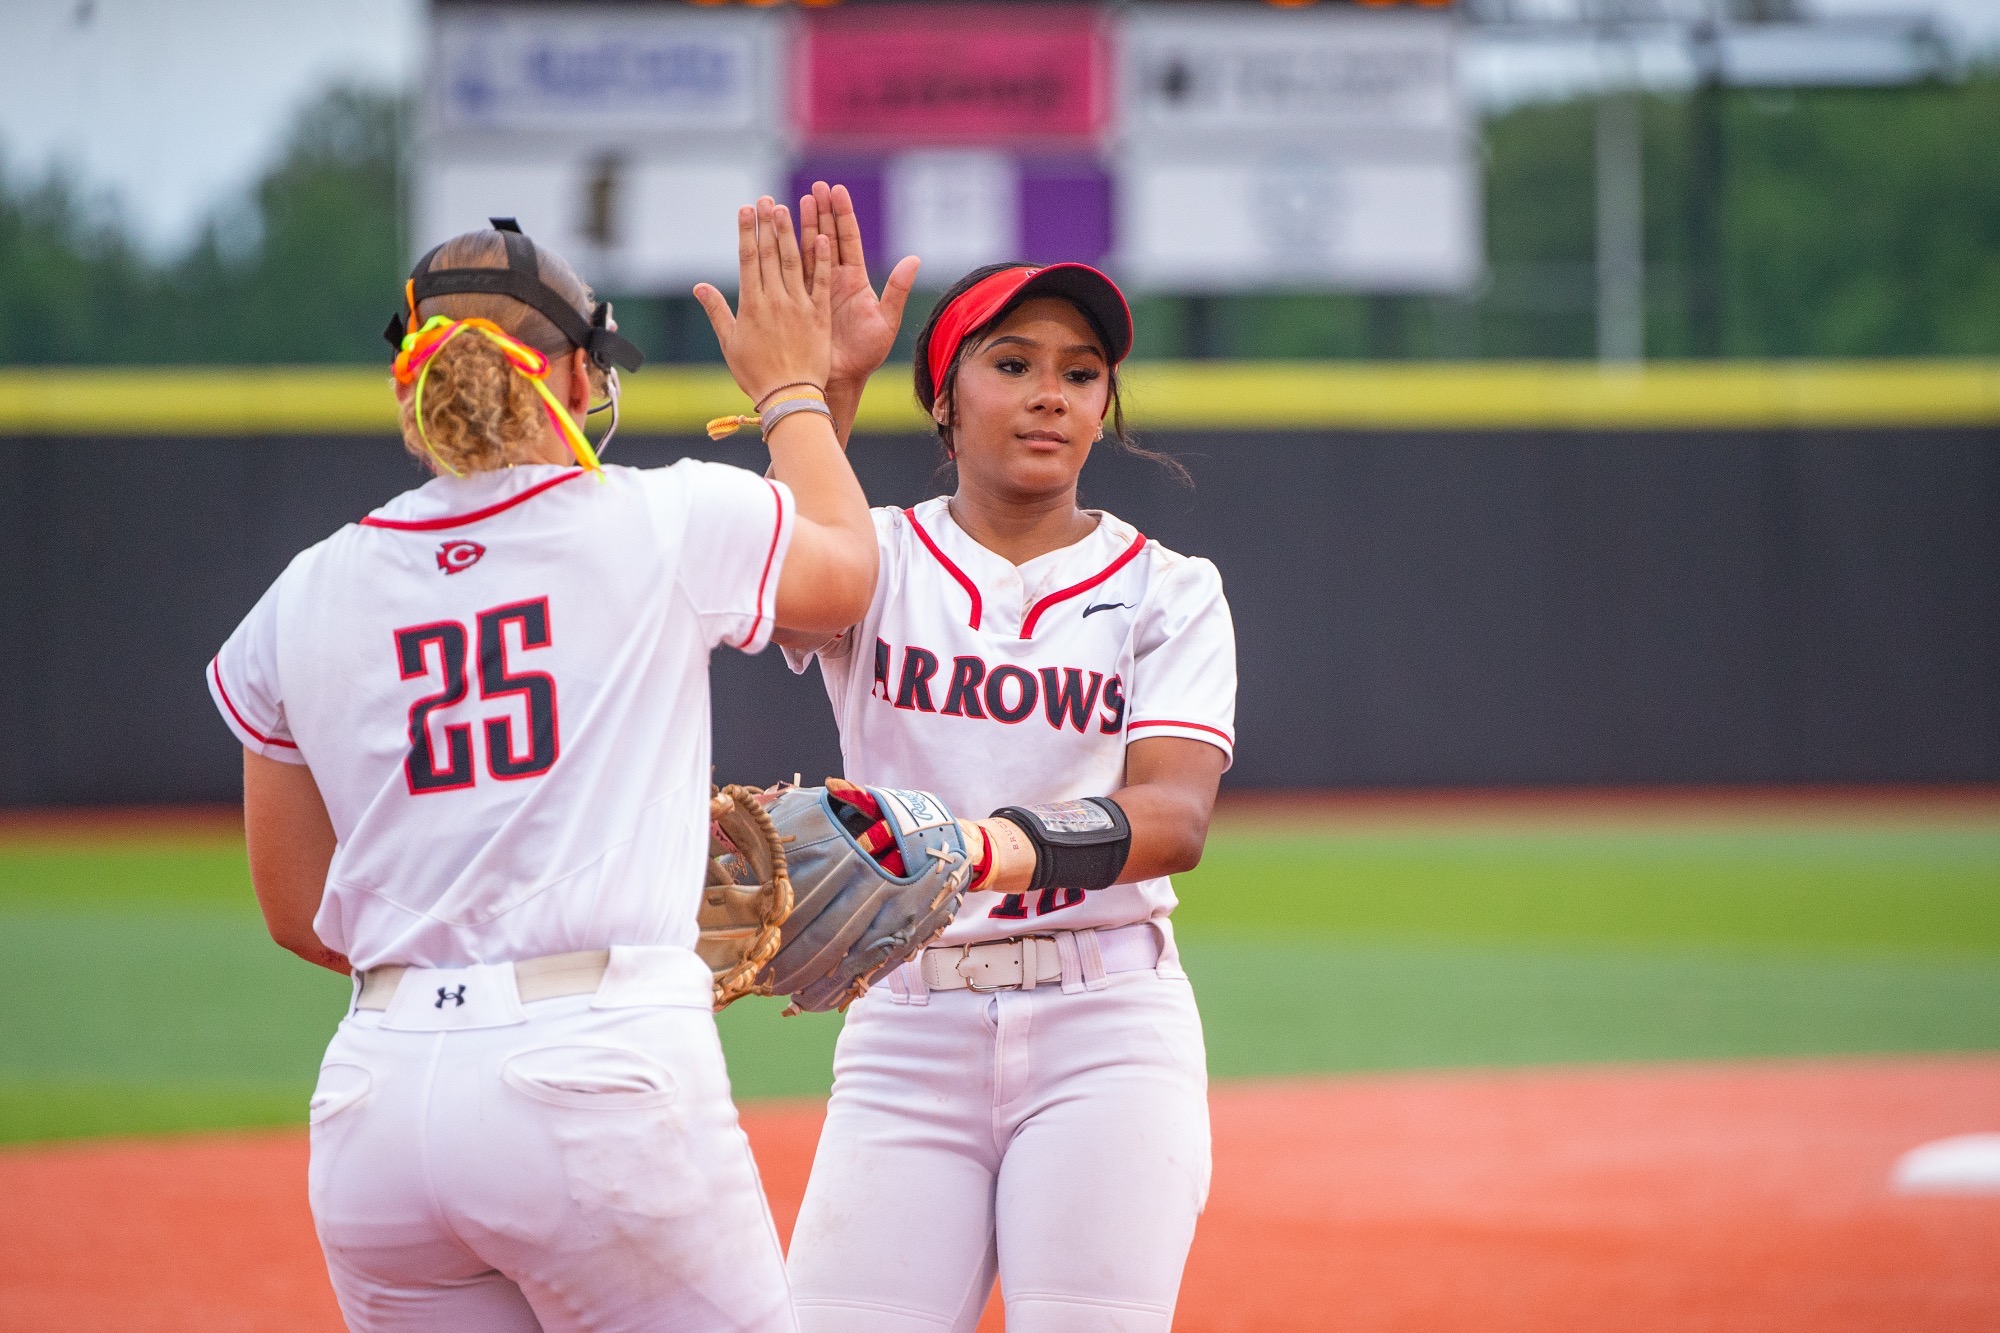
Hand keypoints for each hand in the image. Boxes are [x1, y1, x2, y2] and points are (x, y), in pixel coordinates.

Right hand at [694, 197, 831, 403]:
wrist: (789, 397)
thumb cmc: (756, 374)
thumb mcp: (730, 343)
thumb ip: (717, 311)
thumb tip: (700, 286)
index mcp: (752, 305)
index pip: (749, 259)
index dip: (746, 232)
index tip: (745, 210)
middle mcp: (775, 300)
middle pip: (770, 254)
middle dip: (767, 224)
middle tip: (765, 199)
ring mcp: (799, 306)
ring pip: (794, 262)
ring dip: (790, 233)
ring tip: (787, 208)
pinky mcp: (819, 316)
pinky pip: (821, 283)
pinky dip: (821, 260)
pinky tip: (821, 238)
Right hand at [799, 182, 919, 388]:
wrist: (841, 379)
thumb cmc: (866, 354)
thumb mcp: (886, 322)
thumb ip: (898, 290)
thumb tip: (914, 259)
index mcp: (855, 280)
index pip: (848, 238)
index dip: (842, 214)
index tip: (837, 190)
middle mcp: (835, 279)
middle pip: (826, 237)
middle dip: (821, 211)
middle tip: (816, 186)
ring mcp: (815, 288)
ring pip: (807, 249)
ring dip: (801, 225)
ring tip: (796, 200)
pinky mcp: (799, 300)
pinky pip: (792, 272)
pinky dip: (786, 252)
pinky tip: (780, 232)